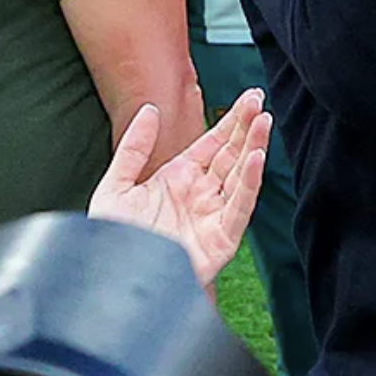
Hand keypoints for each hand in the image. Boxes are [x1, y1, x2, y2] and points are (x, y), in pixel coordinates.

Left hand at [89, 92, 271, 290]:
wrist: (112, 278)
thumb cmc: (111, 239)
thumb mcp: (115, 186)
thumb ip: (134, 148)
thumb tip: (150, 109)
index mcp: (180, 179)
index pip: (214, 143)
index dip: (232, 120)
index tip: (250, 97)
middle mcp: (201, 194)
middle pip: (232, 154)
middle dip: (248, 127)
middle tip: (260, 100)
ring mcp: (214, 215)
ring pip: (242, 175)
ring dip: (255, 148)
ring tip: (264, 121)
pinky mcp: (222, 239)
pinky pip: (240, 207)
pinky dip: (250, 183)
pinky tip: (256, 159)